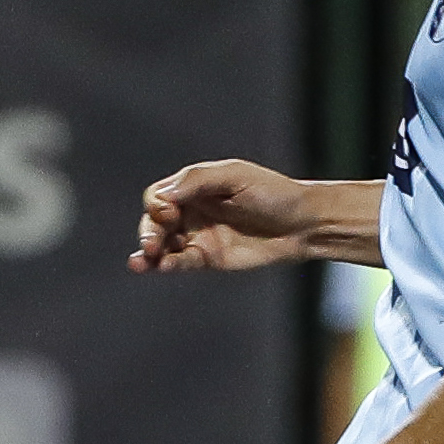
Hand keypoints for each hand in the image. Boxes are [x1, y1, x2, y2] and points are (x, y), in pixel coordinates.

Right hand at [132, 162, 315, 272]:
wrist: (302, 225)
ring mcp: (199, 236)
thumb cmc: (273, 193)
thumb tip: (164, 196)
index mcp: (195, 187)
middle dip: (149, 232)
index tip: (168, 212)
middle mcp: (192, 211)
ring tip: (141, 262)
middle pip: (154, 222)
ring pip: (162, 245)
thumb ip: (198, 180)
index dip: (157, 205)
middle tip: (151, 243)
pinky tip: (161, 267)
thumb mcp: (235, 176)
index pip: (159, 196)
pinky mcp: (208, 259)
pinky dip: (168, 265)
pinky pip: (181, 262)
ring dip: (148, 253)